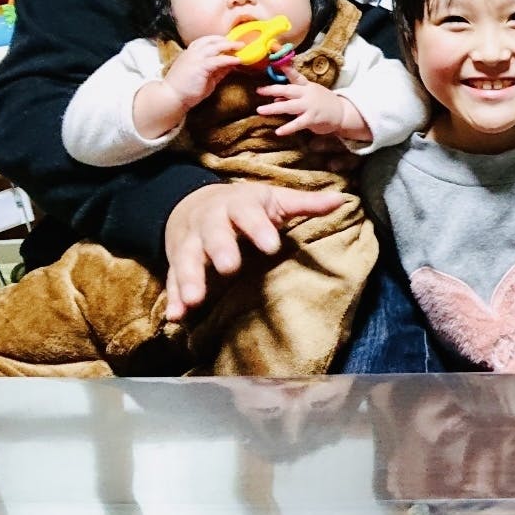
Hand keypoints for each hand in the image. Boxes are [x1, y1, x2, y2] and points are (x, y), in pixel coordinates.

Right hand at [163, 182, 345, 320]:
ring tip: (196, 299)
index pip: (248, 214)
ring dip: (190, 278)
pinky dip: (173, 297)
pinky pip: (172, 278)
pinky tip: (176, 315)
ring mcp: (191, 242)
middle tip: (229, 267)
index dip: (259, 228)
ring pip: (188, 258)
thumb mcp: (272, 199)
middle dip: (220, 249)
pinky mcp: (177, 261)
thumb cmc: (243, 206)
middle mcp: (211, 221)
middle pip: (214, 233)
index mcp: (238, 204)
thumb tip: (342, 200)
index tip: (271, 245)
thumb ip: (304, 203)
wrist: (192, 202)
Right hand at [164, 35, 241, 109]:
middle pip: (212, 40)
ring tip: (241, 47)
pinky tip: (238, 60)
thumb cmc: (185, 89)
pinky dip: (229, 59)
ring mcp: (195, 58)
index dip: (219, 40)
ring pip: (216, 46)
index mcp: (190, 52)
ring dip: (230, 45)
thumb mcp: (204, 77)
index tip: (230, 42)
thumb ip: (216, 70)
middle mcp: (192, 52)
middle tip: (239, 42)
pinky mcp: (200, 66)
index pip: (206, 41)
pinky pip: (218, 60)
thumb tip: (230, 65)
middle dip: (227, 40)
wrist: (171, 97)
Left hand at [255, 63, 347, 135]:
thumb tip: (275, 99)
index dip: (286, 69)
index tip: (276, 62)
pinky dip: (288, 128)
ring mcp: (309, 106)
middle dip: (272, 89)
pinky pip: (298, 123)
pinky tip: (278, 132)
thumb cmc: (322, 103)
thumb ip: (292, 98)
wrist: (342, 112)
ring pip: (289, 106)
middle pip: (288, 90)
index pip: (295, 76)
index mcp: (306, 86)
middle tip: (259, 90)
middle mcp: (307, 94)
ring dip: (274, 108)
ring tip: (260, 110)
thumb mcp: (308, 96)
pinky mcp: (313, 119)